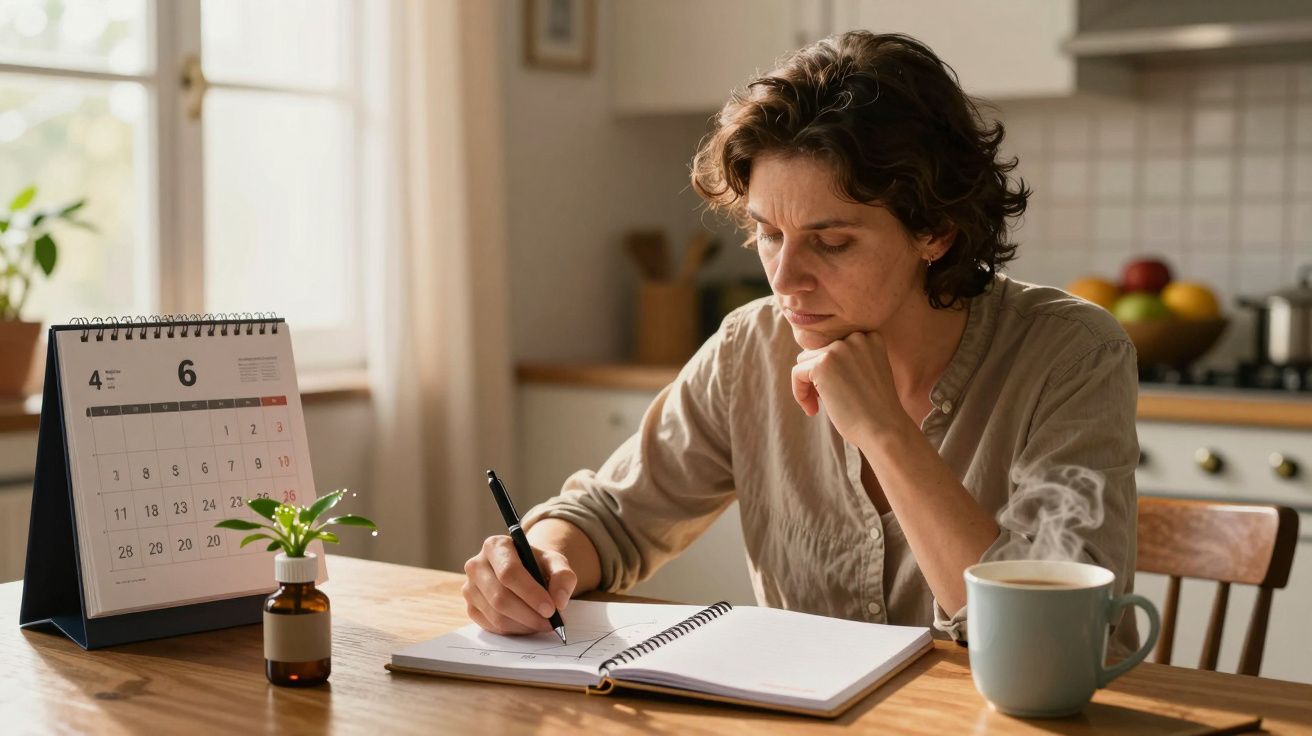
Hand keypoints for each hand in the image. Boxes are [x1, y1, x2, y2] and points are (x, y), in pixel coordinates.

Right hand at [462, 535, 576, 634]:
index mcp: (495, 546)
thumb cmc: (538, 565)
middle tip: (550, 623)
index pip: (509, 572)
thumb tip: (558, 601)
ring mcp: (469, 588)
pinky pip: (492, 626)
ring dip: (524, 625)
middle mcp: (476, 565)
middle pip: (500, 597)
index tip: (550, 609)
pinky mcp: (470, 608)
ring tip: (542, 623)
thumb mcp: (555, 562)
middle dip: (529, 614)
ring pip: (496, 615)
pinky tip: (528, 624)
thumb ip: (563, 577)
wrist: (524, 571)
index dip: (530, 593)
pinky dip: (514, 630)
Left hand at [791, 331, 906, 446]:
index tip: (837, 390)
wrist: (884, 430)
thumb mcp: (868, 373)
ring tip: (818, 406)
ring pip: (805, 361)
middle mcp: (856, 337)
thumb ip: (848, 359)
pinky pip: (797, 373)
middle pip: (818, 351)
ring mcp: (839, 349)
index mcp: (870, 336)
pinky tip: (813, 410)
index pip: (835, 344)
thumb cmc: (875, 410)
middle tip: (825, 401)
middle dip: (817, 376)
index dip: (831, 368)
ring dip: (808, 384)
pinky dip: (799, 392)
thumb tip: (810, 354)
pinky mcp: (822, 364)